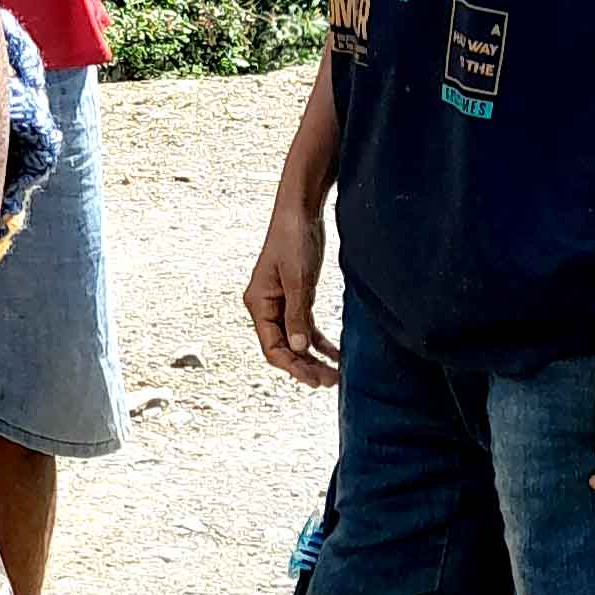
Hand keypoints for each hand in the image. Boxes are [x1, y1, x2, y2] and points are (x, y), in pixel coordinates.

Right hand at [246, 191, 338, 386]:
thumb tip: (300, 348)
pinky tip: (336, 354)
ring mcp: (282, 303)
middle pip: (283, 348)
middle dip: (305, 366)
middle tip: (330, 382)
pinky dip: (319, 342)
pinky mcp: (297, 297)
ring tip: (335, 374)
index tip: (314, 379)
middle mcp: (266, 307)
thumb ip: (298, 315)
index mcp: (258, 303)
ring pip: (295, 341)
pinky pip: (305, 328)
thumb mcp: (298, 279)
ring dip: (313, 358)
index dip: (292, 366)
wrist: (299, 212)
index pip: (272, 347)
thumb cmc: (293, 240)